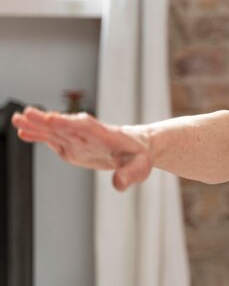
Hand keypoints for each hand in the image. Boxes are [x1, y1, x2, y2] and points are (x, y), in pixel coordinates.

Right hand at [11, 107, 151, 190]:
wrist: (138, 146)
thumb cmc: (140, 156)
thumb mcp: (140, 167)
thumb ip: (129, 175)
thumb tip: (118, 185)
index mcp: (105, 136)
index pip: (86, 127)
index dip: (69, 123)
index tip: (51, 119)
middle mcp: (88, 135)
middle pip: (65, 125)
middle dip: (47, 120)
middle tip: (26, 114)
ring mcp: (78, 139)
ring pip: (56, 130)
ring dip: (37, 125)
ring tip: (17, 120)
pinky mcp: (72, 146)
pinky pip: (54, 138)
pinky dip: (40, 135)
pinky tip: (23, 132)